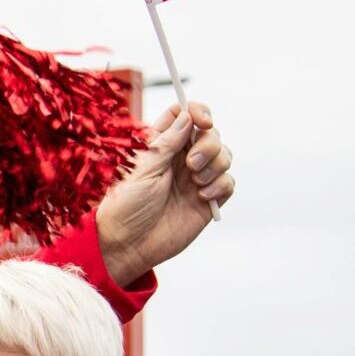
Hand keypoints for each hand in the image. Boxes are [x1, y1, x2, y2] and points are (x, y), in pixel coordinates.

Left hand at [95, 103, 235, 285]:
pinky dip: (220, 185)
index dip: (197, 111)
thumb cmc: (126, 205)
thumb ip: (167, 142)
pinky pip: (228, 182)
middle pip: (211, 133)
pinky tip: (201, 196)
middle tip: (191, 164)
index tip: (202, 120)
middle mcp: (181, 158)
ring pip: (224, 155)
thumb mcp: (143, 168)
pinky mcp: (207, 199)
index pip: (185, 115)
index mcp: (162, 145)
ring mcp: (196, 178)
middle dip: (209, 144)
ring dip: (215, 164)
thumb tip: (188, 116)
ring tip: (195, 183)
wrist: (128, 244)